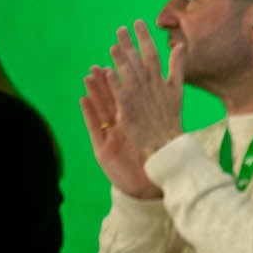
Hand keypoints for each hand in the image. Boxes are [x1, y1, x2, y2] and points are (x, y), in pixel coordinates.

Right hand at [80, 65, 160, 198]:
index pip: (128, 102)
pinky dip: (89, 113)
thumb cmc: (154, 165)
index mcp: (134, 125)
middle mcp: (121, 129)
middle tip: (97, 64)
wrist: (148, 188)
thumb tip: (169, 104)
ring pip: (101, 112)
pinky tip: (83, 99)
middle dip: (104, 84)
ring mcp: (110, 138)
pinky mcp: (103, 149)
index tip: (120, 64)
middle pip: (111, 104)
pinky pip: (94, 128)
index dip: (123, 84)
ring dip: (94, 94)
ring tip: (88, 76)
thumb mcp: (159, 140)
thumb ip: (161, 122)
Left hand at [106, 20, 185, 161]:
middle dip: (131, 44)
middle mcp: (151, 87)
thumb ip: (177, 67)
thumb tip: (180, 46)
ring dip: (121, 60)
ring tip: (113, 46)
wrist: (167, 144)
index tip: (138, 22)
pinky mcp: (130, 110)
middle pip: (140, 61)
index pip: (153, 54)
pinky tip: (106, 71)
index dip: (145, 38)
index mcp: (162, 81)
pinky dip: (115, 83)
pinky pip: (121, 94)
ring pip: (130, 75)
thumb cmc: (170, 118)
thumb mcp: (177, 90)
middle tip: (121, 28)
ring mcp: (141, 98)